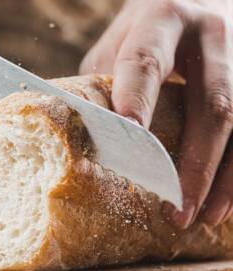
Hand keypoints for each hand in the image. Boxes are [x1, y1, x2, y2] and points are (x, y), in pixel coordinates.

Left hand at [80, 0, 232, 228]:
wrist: (197, 0)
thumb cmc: (147, 32)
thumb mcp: (120, 44)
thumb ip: (105, 82)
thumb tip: (83, 134)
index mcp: (162, 20)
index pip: (146, 62)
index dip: (137, 100)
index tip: (127, 141)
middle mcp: (210, 35)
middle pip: (210, 105)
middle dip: (193, 164)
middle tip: (174, 208)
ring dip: (223, 178)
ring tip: (200, 216)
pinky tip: (224, 203)